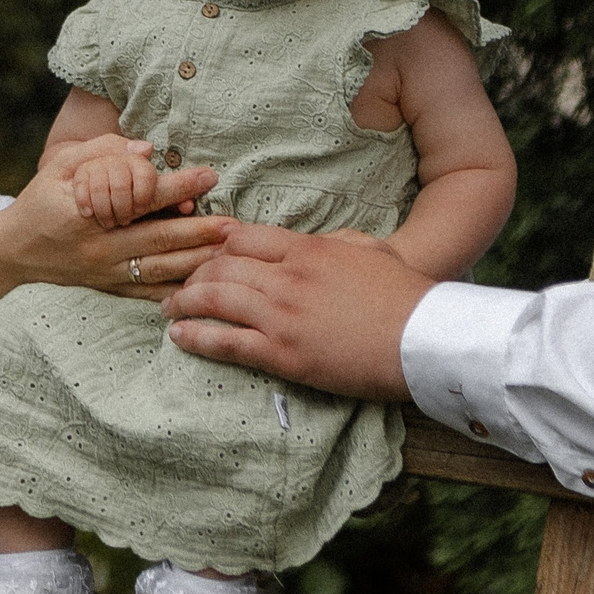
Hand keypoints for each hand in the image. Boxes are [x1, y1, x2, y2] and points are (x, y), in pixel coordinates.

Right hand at [0, 135, 226, 299]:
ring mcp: (106, 273)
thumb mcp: (60, 167)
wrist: (13, 252)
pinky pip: (150, 293)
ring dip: (198, 261)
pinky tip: (206, 282)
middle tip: (234, 224)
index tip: (209, 176)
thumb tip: (146, 150)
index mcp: (88, 214)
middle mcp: (100, 247)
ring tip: (230, 252)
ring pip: (160, 270)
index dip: (177, 188)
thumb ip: (101, 152)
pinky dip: (179, 289)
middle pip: (159, 240)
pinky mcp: (110, 288)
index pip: (141, 198)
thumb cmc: (40, 202)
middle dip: (200, 231)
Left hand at [160, 223, 430, 399]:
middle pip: (221, 266)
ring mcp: (282, 316)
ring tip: (168, 307)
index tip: (207, 256)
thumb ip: (337, 244)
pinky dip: (196, 336)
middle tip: (180, 283)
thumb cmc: (407, 296)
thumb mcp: (371, 252)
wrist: (424, 338)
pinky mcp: (283, 354)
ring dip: (184, 302)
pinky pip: (226, 342)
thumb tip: (320, 242)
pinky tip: (178, 334)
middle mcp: (287, 278)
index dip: (218, 246)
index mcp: (308, 250)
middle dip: (193, 274)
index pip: (243, 238)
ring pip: (215, 299)